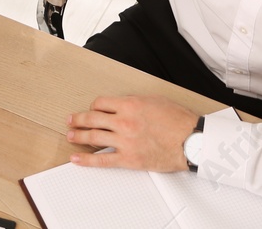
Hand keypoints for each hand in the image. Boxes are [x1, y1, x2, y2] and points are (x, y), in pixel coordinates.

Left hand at [66, 95, 201, 172]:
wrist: (191, 141)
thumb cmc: (178, 121)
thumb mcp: (155, 100)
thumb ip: (135, 101)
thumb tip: (123, 104)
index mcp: (130, 105)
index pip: (101, 103)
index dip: (93, 106)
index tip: (91, 109)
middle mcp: (124, 122)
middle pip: (92, 119)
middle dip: (78, 119)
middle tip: (71, 121)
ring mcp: (125, 141)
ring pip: (93, 138)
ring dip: (78, 136)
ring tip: (71, 136)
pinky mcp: (129, 159)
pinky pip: (102, 160)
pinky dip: (87, 160)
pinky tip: (77, 158)